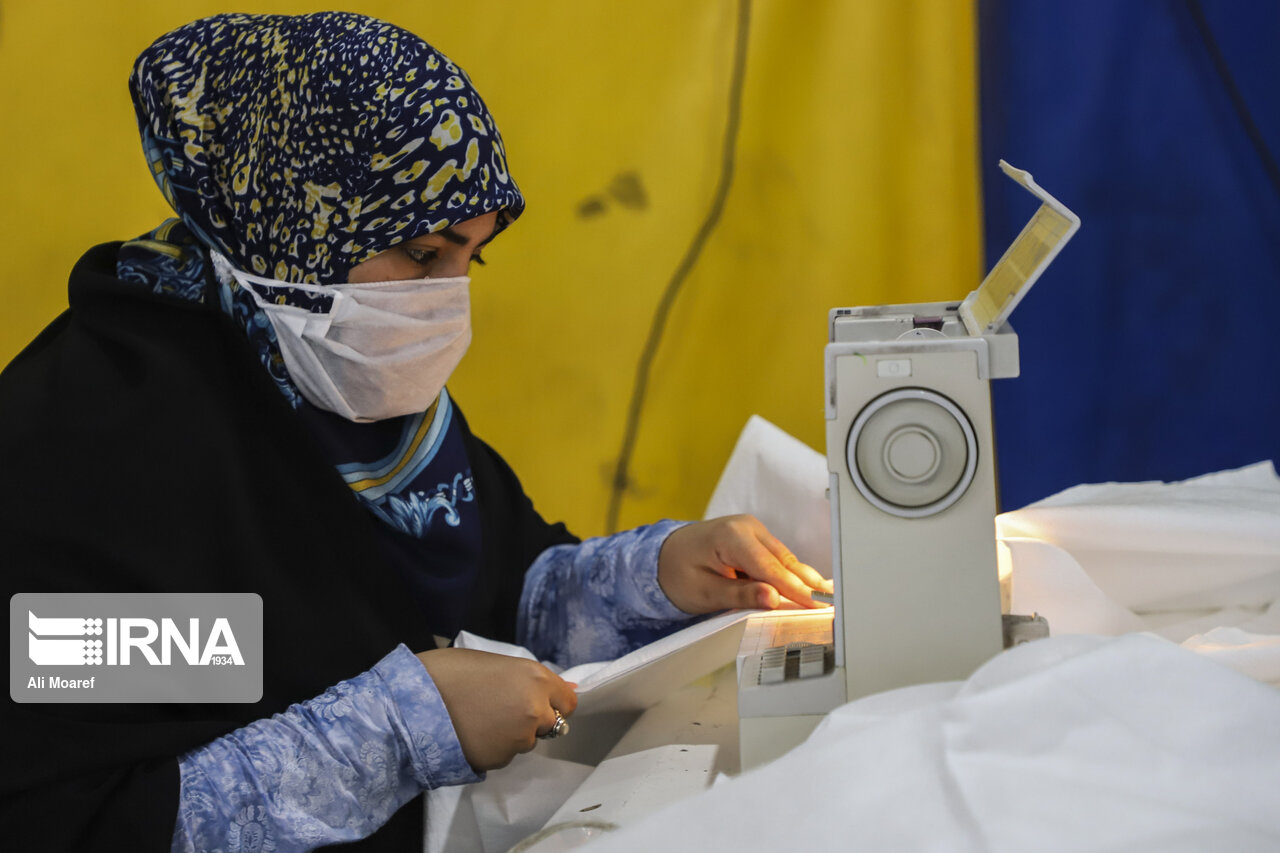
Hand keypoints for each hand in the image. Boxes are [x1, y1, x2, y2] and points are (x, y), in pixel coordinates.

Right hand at [415, 648, 577, 770]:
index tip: (538, 702)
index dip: (553, 702)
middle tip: (503, 711)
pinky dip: (495, 748)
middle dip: (533, 719)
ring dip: (513, 735)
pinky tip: (473, 735)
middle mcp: (535, 710)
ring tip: (482, 721)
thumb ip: (529, 678)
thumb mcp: (493, 663)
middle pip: (551, 723)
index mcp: (535, 678)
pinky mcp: (501, 760)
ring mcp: (519, 739)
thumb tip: (564, 688)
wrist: (414, 704)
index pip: (567, 701)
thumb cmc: (448, 672)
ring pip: (527, 741)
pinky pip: (506, 755)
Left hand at [657, 514, 833, 613]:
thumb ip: (739, 595)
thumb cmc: (677, 573)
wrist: (662, 556)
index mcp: (730, 536)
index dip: (795, 590)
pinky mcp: (755, 537)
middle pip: (784, 561)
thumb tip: (772, 597)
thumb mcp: (703, 592)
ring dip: (805, 578)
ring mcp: (752, 529)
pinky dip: (792, 573)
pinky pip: (778, 557)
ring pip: (785, 558)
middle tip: (832, 604)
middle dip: (808, 584)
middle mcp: (745, 527)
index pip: (771, 568)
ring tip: (830, 597)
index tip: (816, 606)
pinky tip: (812, 586)